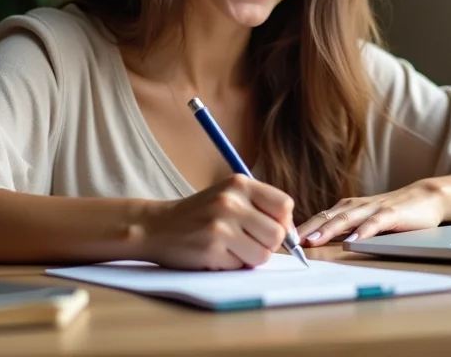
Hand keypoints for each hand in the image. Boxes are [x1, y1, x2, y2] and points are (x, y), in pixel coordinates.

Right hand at [141, 174, 293, 269]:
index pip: (284, 205)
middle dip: (268, 244)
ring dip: (251, 257)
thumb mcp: (229, 196)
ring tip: (231, 247)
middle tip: (249, 242)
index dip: (284, 222)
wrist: (158, 226)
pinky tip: (216, 254)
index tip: (271, 229)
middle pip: (277, 233)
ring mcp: (220, 225)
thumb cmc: (201, 214)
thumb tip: (293, 235)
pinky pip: (241, 266)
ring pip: (263, 254)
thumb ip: (260, 208)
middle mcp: (231, 201)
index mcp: (239, 183)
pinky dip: (233, 265)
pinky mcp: (211, 249)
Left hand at [297, 181, 445, 246]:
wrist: (424, 198)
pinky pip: (375, 223)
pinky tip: (353, 241)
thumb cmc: (392, 212)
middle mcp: (357, 205)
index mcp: (348, 207)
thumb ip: (345, 227)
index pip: (320, 216)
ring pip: (347, 218)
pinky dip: (362, 232)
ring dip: (329, 229)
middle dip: (308, 228)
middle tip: (290, 240)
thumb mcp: (364, 219)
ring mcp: (374, 208)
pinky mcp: (392, 214)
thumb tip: (318, 241)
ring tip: (313, 240)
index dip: (303, 226)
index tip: (284, 237)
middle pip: (328, 216)